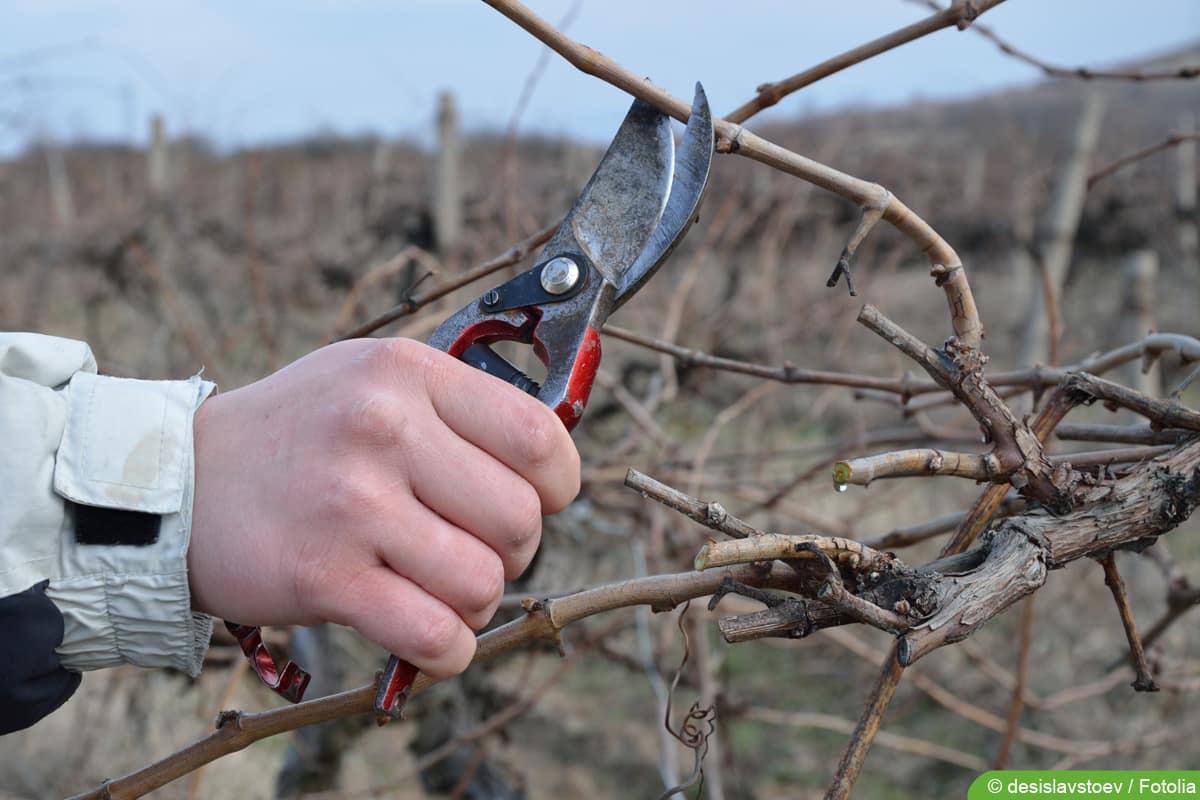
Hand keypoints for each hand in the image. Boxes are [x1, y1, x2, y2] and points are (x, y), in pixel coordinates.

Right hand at [188, 338, 579, 677]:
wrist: (178, 483)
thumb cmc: (299, 433)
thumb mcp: (371, 381)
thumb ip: (456, 408)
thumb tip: (550, 462)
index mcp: (406, 374)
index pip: (537, 436)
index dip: (559, 484)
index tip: (540, 499)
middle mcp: (383, 429)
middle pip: (520, 520)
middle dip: (516, 550)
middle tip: (478, 548)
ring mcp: (353, 504)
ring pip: (484, 583)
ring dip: (477, 602)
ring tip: (443, 587)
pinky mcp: (325, 576)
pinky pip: (434, 635)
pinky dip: (449, 651)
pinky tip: (432, 635)